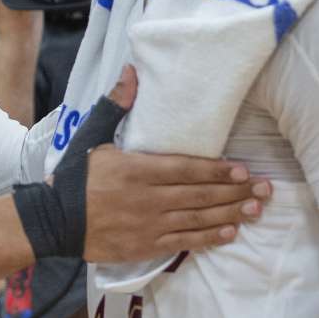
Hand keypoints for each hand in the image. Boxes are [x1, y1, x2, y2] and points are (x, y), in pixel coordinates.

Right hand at [82, 67, 270, 262]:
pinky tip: (230, 232)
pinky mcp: (145, 245)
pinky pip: (184, 242)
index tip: (243, 169)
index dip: (217, 169)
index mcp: (137, 169)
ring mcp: (148, 224)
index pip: (186, 168)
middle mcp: (148, 198)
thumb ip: (116, 106)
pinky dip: (209, 238)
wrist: (53, 220)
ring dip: (229, 214)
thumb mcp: (92, 137)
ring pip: (197, 219)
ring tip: (256, 209)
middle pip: (200, 194)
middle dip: (235, 192)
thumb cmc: (75, 177)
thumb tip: (132, 72)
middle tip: (265, 189)